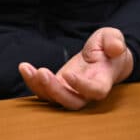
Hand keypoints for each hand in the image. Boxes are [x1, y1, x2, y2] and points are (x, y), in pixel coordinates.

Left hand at [18, 27, 133, 109]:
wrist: (104, 58)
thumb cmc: (109, 48)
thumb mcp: (112, 38)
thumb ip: (114, 41)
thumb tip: (115, 48)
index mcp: (103, 80)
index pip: (95, 91)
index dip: (82, 87)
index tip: (68, 73)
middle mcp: (87, 92)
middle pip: (72, 102)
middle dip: (55, 91)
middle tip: (41, 72)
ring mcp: (71, 91)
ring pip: (55, 100)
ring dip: (39, 87)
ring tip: (26, 68)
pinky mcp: (59, 87)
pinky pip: (45, 91)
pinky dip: (32, 82)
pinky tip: (24, 68)